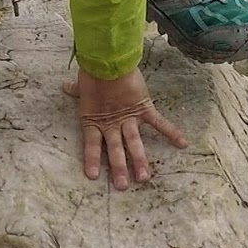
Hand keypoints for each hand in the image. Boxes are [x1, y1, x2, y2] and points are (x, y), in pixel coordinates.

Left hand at [63, 66, 187, 188]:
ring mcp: (128, 118)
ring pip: (135, 143)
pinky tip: (182, 143)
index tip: (92, 176)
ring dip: (140, 161)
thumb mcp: (83, 85)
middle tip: (122, 186)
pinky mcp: (143, 109)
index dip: (92, 160)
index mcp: (95, 120)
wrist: (107, 61)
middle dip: (119, 168)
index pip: (92, 145)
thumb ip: (76, 90)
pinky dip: (171, 132)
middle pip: (116, 150)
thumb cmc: (93, 73)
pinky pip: (159, 123)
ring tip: (144, 178)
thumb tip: (65, 87)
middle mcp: (112, 124)